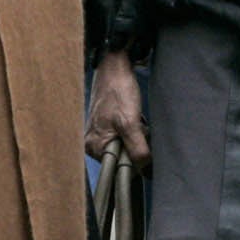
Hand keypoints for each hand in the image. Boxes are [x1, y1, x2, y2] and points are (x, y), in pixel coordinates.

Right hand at [84, 48, 149, 169]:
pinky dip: (136, 134)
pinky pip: (127, 140)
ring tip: (137, 122)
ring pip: (128, 149)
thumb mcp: (130, 123)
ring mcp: (101, 136)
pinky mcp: (109, 129)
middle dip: (137, 148)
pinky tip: (137, 121)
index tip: (143, 146)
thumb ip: (137, 149)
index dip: (135, 162)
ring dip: (138, 140)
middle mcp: (94, 144)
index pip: (119, 169)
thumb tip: (146, 171)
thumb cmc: (118, 91)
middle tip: (139, 129)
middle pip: (124, 160)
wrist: (116, 67)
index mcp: (94, 146)